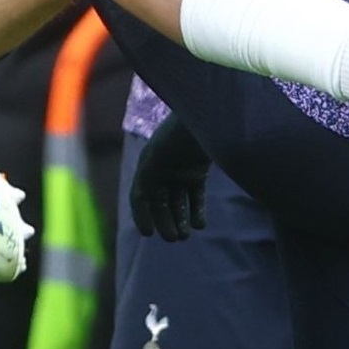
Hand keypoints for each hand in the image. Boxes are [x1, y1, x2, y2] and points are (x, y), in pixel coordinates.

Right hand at [130, 114, 211, 241]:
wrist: (209, 111)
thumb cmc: (181, 130)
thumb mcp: (158, 154)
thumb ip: (148, 175)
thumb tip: (140, 199)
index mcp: (148, 164)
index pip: (140, 195)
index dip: (142, 215)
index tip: (148, 233)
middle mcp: (162, 168)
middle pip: (160, 202)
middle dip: (166, 221)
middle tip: (175, 238)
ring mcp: (180, 170)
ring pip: (178, 201)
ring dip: (180, 219)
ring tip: (186, 234)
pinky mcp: (198, 171)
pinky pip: (194, 195)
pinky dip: (196, 210)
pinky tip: (200, 224)